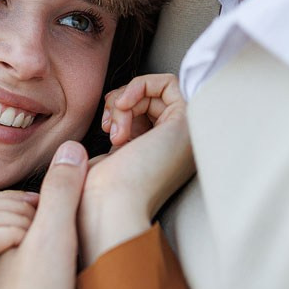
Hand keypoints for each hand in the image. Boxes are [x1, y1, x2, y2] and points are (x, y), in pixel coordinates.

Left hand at [79, 73, 194, 266]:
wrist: (109, 206)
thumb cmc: (102, 190)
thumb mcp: (110, 155)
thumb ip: (119, 133)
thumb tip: (111, 114)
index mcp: (162, 156)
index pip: (146, 114)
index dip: (121, 111)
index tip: (104, 129)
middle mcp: (179, 147)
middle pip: (151, 100)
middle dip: (120, 105)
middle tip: (108, 129)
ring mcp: (187, 135)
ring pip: (157, 91)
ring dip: (126, 101)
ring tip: (116, 128)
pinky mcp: (187, 122)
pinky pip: (167, 82)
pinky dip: (138, 86)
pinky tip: (122, 106)